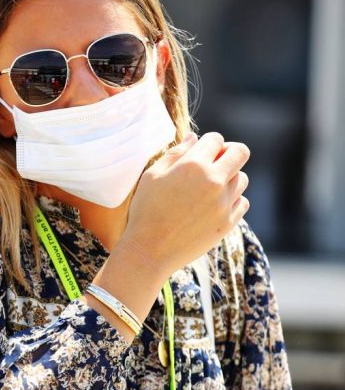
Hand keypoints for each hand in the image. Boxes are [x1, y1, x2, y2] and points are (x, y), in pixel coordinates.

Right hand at [123, 131, 249, 279]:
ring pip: (242, 179)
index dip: (208, 143)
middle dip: (229, 153)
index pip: (216, 139)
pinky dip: (232, 200)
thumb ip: (175, 153)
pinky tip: (214, 205)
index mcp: (193, 165)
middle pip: (240, 153)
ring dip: (230, 178)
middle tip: (215, 163)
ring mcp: (224, 203)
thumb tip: (194, 138)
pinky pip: (242, 202)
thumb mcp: (152, 176)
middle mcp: (214, 181)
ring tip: (210, 189)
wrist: (149, 251)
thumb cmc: (146, 211)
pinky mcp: (228, 223)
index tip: (201, 153)